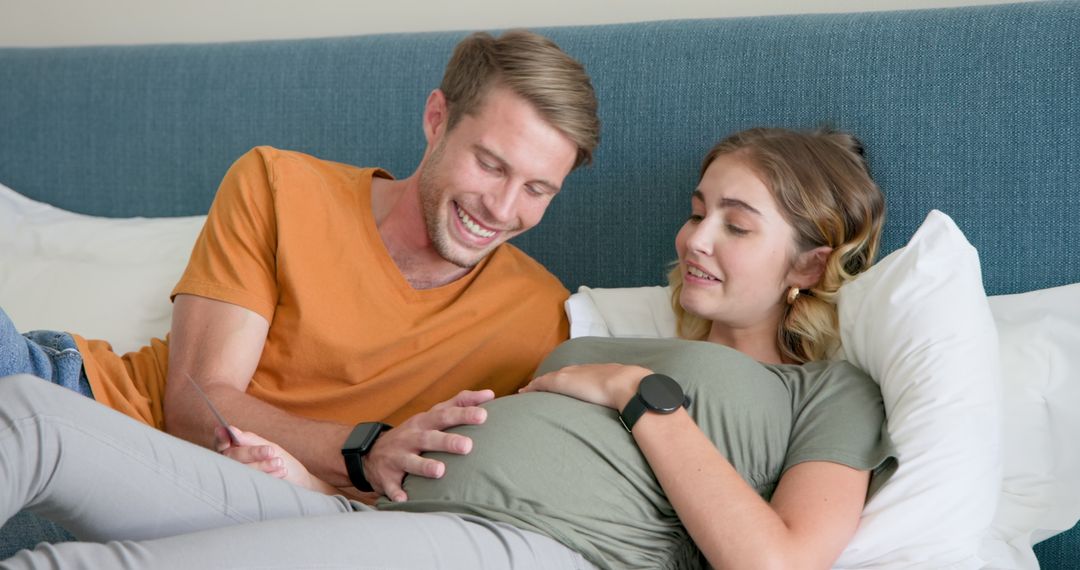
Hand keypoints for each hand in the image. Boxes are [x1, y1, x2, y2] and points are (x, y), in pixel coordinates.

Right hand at [215, 426, 331, 492]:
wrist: (298, 481)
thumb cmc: (279, 460)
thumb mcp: (267, 446)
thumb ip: (249, 439)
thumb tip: (231, 430)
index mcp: (233, 449)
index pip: (221, 442)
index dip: (221, 438)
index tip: (228, 433)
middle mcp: (230, 464)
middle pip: (231, 456)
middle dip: (252, 453)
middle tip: (271, 451)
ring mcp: (236, 479)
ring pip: (241, 470)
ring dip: (262, 465)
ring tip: (279, 462)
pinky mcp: (245, 492)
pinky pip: (250, 483)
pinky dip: (268, 475)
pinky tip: (281, 472)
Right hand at [362, 389, 493, 502]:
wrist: (371, 453)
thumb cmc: (415, 432)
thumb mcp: (432, 415)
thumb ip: (459, 403)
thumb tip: (490, 394)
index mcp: (425, 422)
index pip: (446, 414)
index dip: (464, 414)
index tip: (483, 415)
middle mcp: (411, 437)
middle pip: (430, 437)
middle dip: (448, 441)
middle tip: (468, 445)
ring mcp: (397, 457)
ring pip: (411, 461)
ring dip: (425, 466)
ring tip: (440, 471)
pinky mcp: (387, 477)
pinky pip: (391, 486)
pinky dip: (396, 492)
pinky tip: (404, 499)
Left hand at [519, 363, 649, 410]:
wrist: (630, 385)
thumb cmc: (636, 390)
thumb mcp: (634, 390)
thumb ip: (633, 396)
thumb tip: (643, 407)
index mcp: (602, 372)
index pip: (582, 374)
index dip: (572, 378)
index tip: (567, 384)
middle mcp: (584, 370)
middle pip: (564, 373)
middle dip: (553, 379)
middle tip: (541, 385)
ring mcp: (572, 375)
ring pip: (550, 378)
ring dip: (540, 384)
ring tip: (528, 390)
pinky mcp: (562, 383)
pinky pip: (542, 384)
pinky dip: (533, 388)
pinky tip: (524, 393)